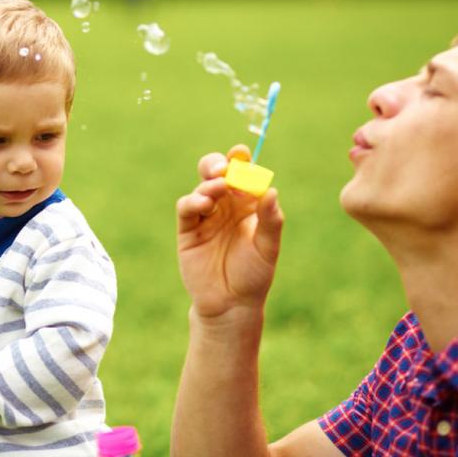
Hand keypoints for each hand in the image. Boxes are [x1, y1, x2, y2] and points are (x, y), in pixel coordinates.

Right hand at [176, 146, 284, 319]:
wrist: (230, 304)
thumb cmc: (254, 276)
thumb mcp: (268, 248)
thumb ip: (270, 220)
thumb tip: (271, 191)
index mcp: (246, 205)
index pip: (243, 175)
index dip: (240, 160)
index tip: (240, 153)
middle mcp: (225, 206)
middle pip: (216, 174)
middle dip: (217, 165)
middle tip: (223, 169)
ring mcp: (205, 216)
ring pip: (201, 188)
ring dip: (208, 184)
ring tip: (218, 188)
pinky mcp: (187, 229)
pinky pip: (186, 208)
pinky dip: (193, 201)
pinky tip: (204, 204)